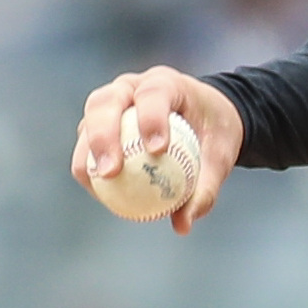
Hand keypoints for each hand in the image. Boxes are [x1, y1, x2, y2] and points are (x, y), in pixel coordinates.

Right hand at [71, 67, 246, 234]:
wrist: (204, 117)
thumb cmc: (213, 133)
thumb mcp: (219, 158)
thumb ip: (204, 188)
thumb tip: (182, 225)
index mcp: (166, 83)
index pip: (153, 93)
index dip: (151, 118)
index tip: (157, 150)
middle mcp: (132, 86)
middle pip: (106, 102)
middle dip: (104, 135)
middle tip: (111, 172)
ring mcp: (112, 101)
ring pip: (89, 119)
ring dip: (88, 151)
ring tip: (98, 185)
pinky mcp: (101, 120)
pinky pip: (87, 140)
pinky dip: (89, 164)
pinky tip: (99, 192)